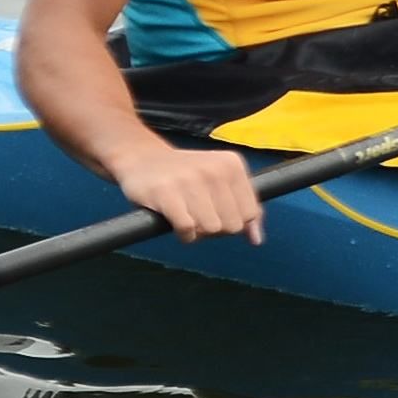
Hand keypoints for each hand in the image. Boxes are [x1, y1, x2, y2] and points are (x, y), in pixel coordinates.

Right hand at [110, 139, 265, 242]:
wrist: (141, 157)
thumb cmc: (185, 175)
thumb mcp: (220, 181)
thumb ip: (244, 208)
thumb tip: (256, 239)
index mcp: (232, 165)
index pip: (250, 213)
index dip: (233, 221)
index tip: (217, 212)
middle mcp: (214, 170)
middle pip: (232, 226)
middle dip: (216, 228)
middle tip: (198, 214)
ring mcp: (190, 181)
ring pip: (211, 229)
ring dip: (198, 231)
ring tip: (186, 215)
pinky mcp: (166, 194)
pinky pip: (188, 230)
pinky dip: (183, 234)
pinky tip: (175, 221)